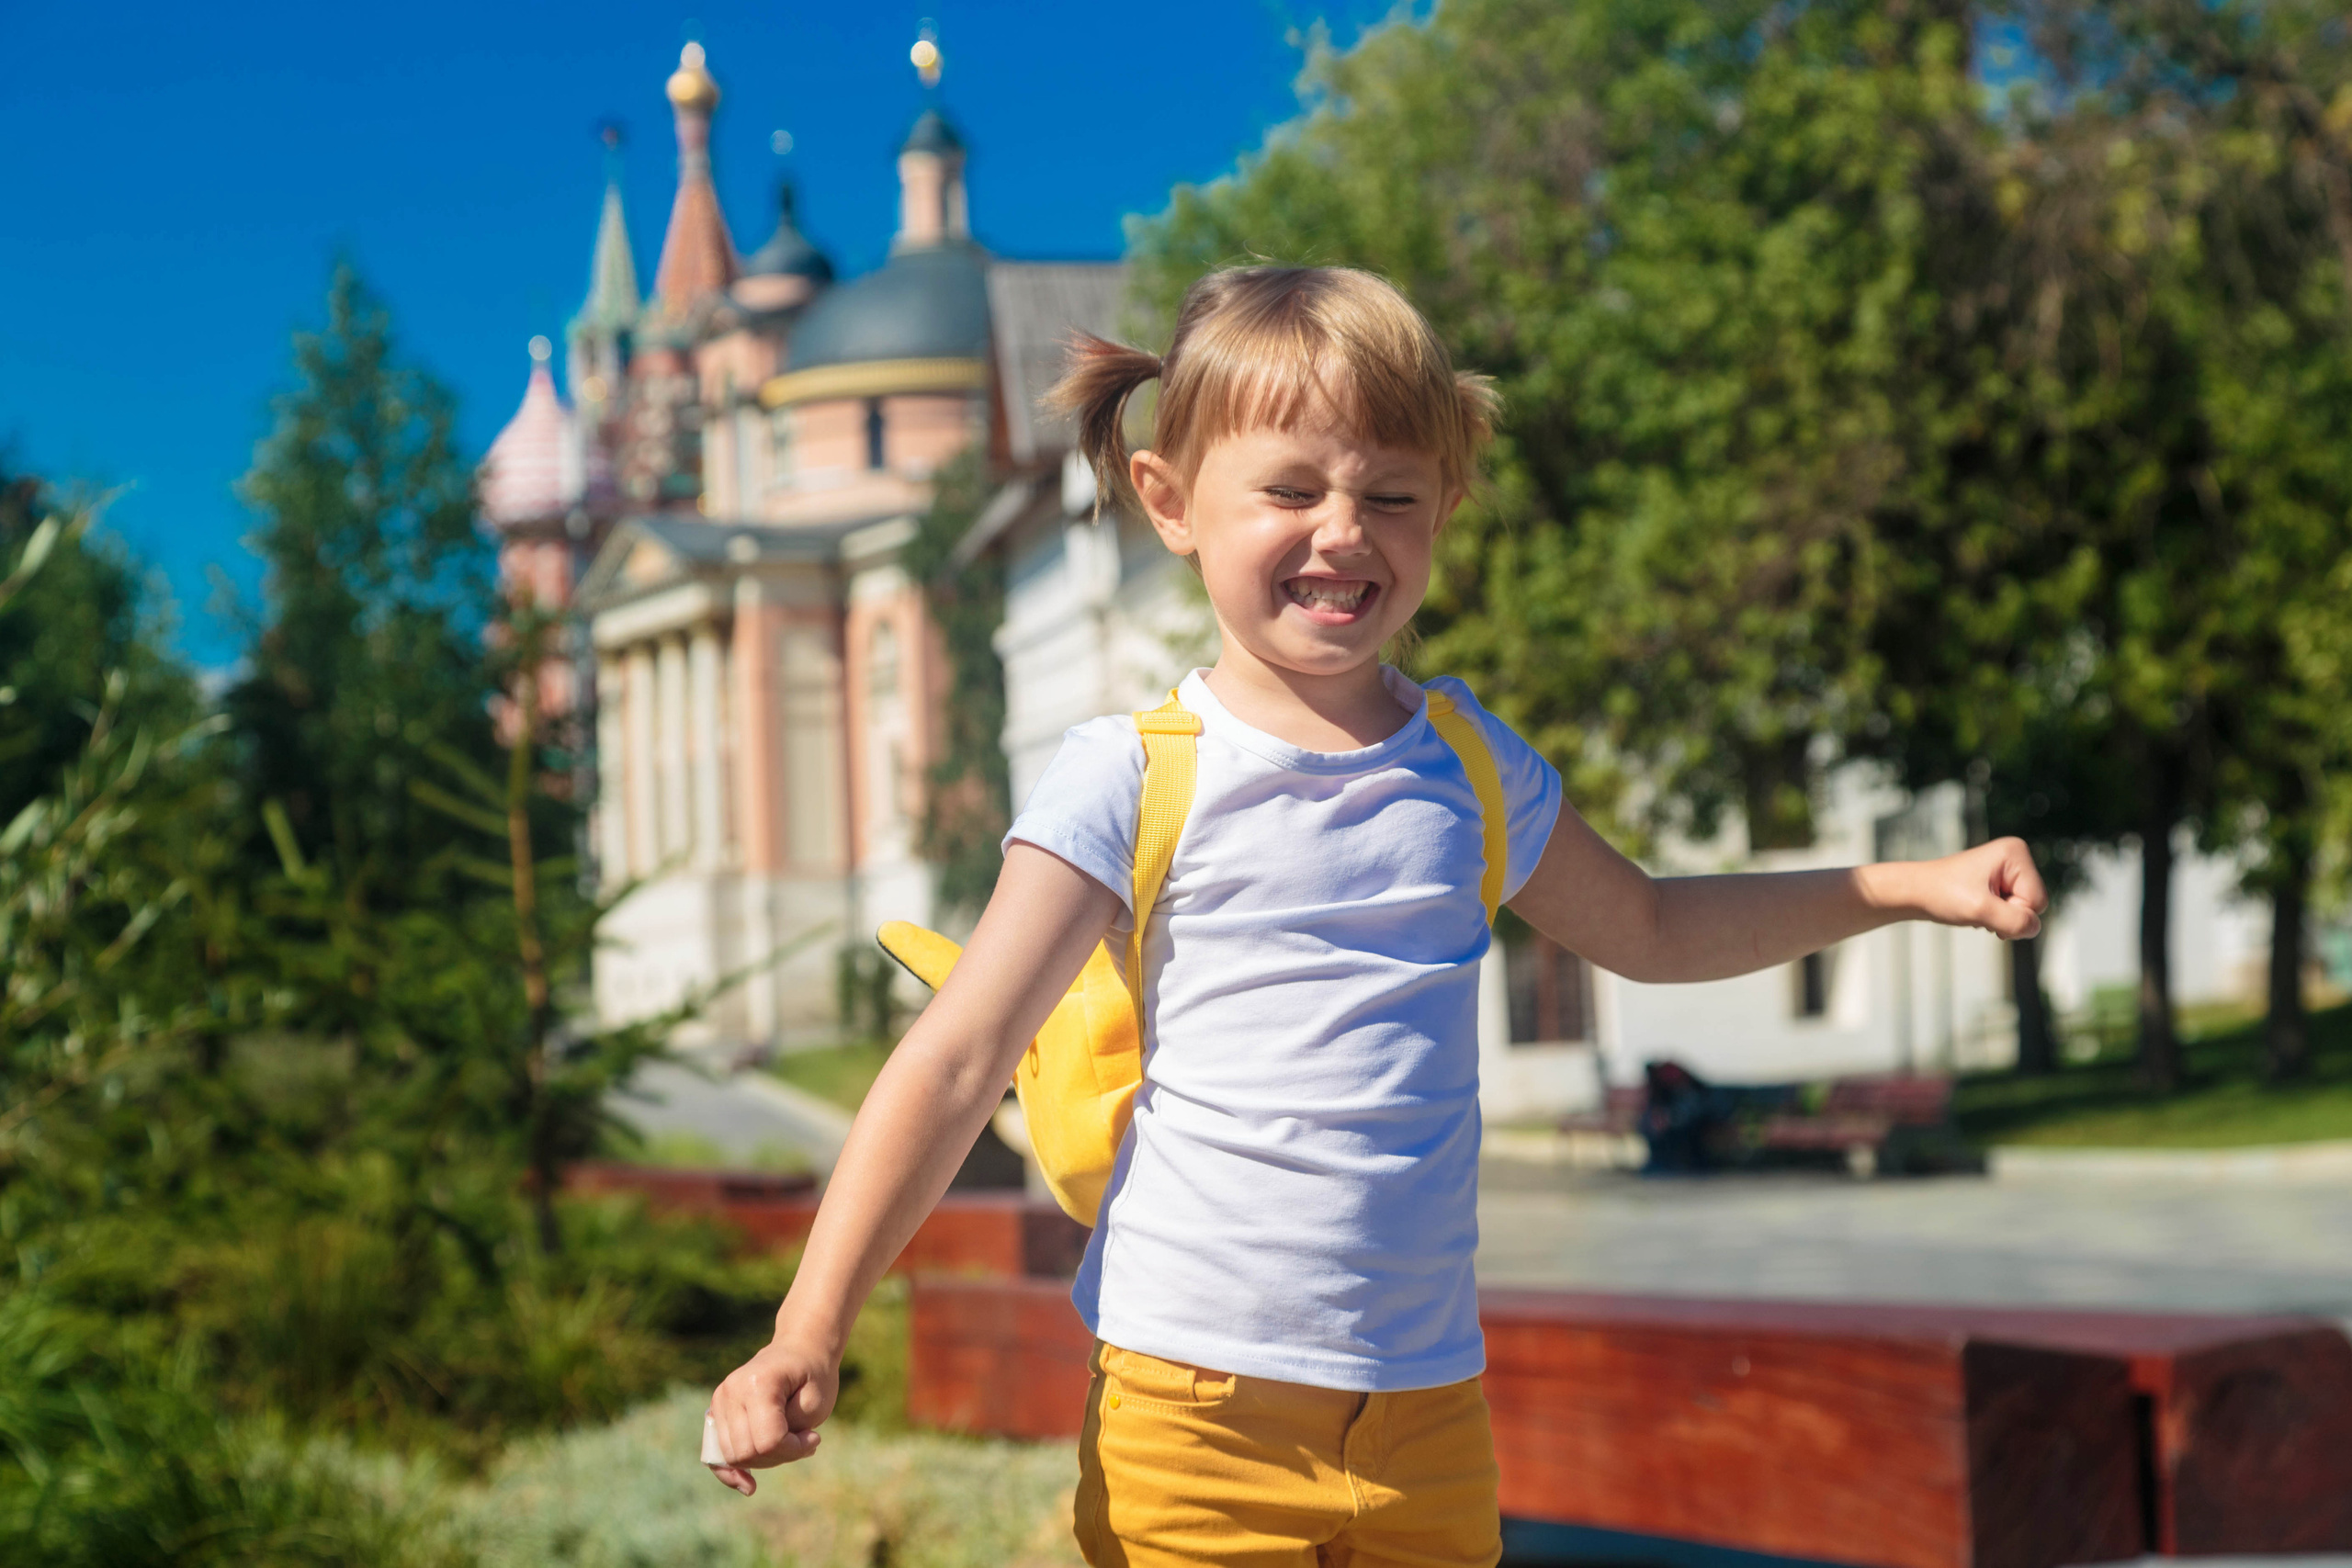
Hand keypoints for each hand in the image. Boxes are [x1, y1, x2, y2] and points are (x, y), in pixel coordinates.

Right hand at [706, 1332, 838, 1495]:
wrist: (799, 1350)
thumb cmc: (813, 1377)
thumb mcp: (816, 1404)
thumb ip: (788, 1437)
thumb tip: (752, 1472)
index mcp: (758, 1384)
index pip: (768, 1440)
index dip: (793, 1449)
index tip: (814, 1439)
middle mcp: (731, 1391)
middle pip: (747, 1452)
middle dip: (779, 1456)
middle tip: (803, 1442)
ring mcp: (720, 1400)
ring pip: (733, 1456)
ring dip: (762, 1461)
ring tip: (787, 1443)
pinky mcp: (716, 1411)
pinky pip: (716, 1453)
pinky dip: (730, 1471)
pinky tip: (747, 1484)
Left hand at [1912, 837, 2047, 939]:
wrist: (1916, 893)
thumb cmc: (1942, 895)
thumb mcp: (1980, 910)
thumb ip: (2014, 921)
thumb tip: (2034, 927)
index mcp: (2016, 852)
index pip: (2037, 901)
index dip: (2012, 913)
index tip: (1983, 905)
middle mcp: (2016, 856)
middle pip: (2034, 905)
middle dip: (2007, 916)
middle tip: (1978, 908)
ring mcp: (2009, 869)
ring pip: (2023, 911)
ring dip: (2000, 918)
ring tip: (1975, 907)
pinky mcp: (2002, 881)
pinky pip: (2013, 910)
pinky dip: (1996, 916)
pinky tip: (1977, 908)